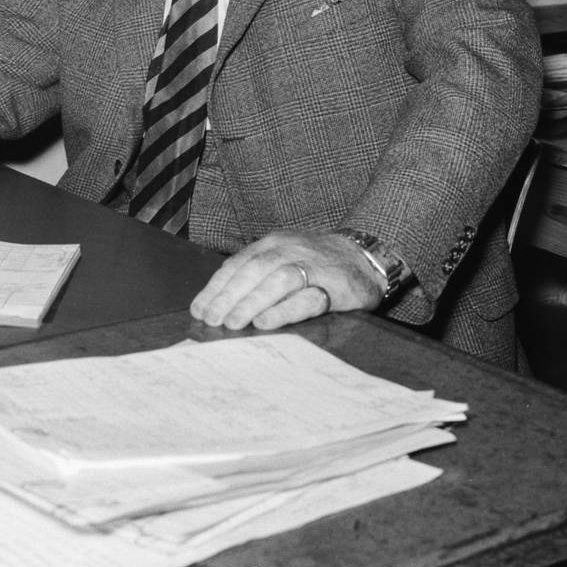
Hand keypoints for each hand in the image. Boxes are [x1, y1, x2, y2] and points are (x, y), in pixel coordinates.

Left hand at [190, 231, 386, 331]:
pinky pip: (307, 298)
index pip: (239, 263)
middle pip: (254, 270)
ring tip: (231, 323)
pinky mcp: (334, 287)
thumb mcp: (285, 256)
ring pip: (277, 280)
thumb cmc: (317, 263)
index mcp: (273, 244)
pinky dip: (284, 311)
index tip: (199, 308)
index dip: (217, 286)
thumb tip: (219, 302)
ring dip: (251, 302)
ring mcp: (313, 267)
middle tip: (210, 318)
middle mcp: (290, 251)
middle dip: (229, 295)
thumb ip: (258, 273)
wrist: (367, 256)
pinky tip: (266, 323)